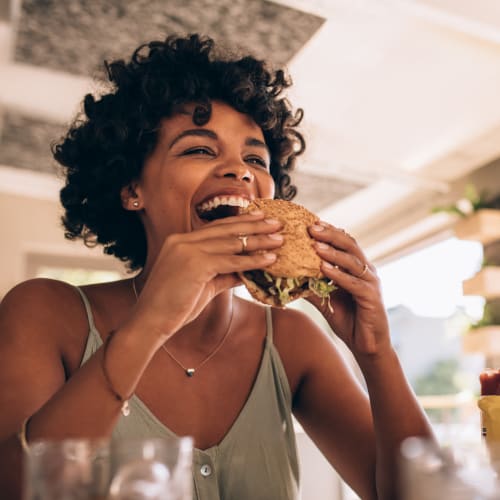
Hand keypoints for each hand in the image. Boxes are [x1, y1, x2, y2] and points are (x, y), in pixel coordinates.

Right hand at [129, 212, 282, 342]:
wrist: (150, 322)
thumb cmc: (174, 306)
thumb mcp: (203, 285)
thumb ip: (223, 274)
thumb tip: (246, 272)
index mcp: (180, 241)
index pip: (216, 227)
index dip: (240, 222)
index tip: (260, 218)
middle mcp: (183, 240)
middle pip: (226, 229)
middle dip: (254, 225)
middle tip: (277, 222)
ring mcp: (187, 250)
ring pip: (232, 243)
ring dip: (259, 241)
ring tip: (280, 239)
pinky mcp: (195, 264)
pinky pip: (231, 261)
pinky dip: (252, 260)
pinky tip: (269, 259)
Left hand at [307, 222, 390, 356]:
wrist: (366, 345)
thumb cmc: (347, 319)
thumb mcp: (325, 299)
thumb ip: (311, 286)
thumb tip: (288, 276)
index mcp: (357, 267)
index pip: (344, 242)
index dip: (329, 231)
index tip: (310, 222)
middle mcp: (366, 271)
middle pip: (350, 245)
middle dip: (330, 235)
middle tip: (311, 227)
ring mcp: (371, 283)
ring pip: (352, 261)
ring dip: (333, 252)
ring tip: (315, 244)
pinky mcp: (371, 297)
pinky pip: (354, 283)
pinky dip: (338, 274)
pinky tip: (324, 268)